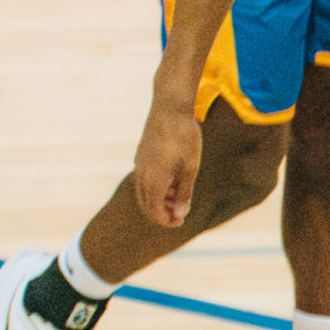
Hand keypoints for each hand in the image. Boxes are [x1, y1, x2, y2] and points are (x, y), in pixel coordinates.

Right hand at [133, 99, 204, 226]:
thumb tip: (179, 214)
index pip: (155, 213)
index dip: (167, 222)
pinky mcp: (140, 156)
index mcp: (153, 180)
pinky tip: (173, 180)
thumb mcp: (190, 168)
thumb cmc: (185, 138)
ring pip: (144, 193)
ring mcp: (139, 164)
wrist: (170, 108)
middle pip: (147, 206)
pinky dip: (156, 187)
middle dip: (163, 214)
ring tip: (180, 196)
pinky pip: (144, 180)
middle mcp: (141, 174)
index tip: (181, 222)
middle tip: (181, 214)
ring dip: (160, 201)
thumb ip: (184, 193)